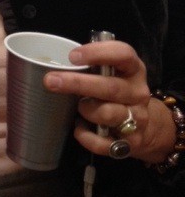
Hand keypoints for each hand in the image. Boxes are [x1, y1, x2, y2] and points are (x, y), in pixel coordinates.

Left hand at [43, 40, 175, 163]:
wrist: (146, 125)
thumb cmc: (117, 89)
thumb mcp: (114, 71)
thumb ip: (94, 63)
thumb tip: (57, 62)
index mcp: (133, 69)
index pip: (123, 55)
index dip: (98, 53)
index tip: (72, 56)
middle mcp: (138, 93)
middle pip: (111, 87)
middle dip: (78, 83)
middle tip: (51, 81)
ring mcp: (137, 119)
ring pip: (108, 114)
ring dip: (87, 110)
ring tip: (77, 107)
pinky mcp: (130, 143)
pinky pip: (104, 143)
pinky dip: (86, 136)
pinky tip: (78, 128)